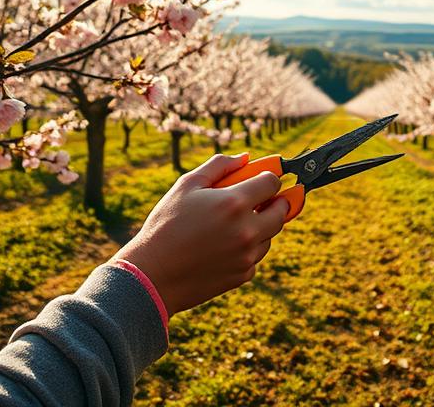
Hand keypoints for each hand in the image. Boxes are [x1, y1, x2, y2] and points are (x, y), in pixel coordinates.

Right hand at [114, 153, 288, 315]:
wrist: (152, 275)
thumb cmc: (166, 224)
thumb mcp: (187, 185)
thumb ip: (219, 166)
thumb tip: (245, 158)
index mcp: (234, 203)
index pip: (272, 183)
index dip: (268, 177)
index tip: (261, 180)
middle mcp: (247, 230)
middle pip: (281, 211)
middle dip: (274, 202)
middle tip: (260, 200)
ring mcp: (247, 255)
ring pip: (269, 235)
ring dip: (260, 226)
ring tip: (232, 224)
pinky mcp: (243, 275)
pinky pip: (256, 255)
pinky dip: (247, 248)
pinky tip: (223, 246)